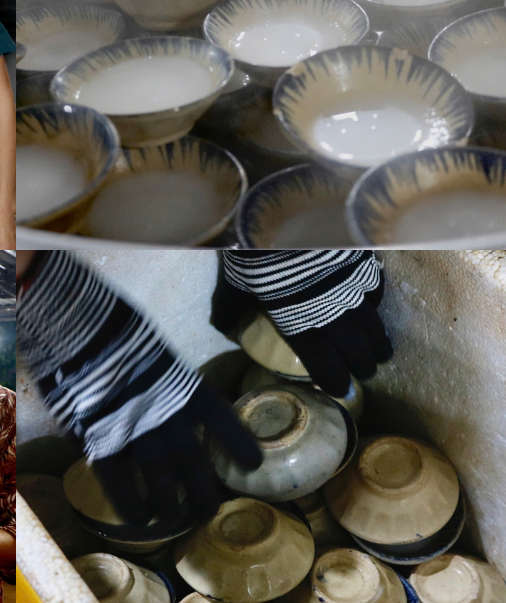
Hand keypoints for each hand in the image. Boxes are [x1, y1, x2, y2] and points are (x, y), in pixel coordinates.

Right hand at [18, 251, 259, 524]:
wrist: (75, 328)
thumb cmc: (111, 326)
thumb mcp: (149, 344)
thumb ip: (159, 373)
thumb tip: (162, 386)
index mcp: (183, 386)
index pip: (220, 420)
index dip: (237, 444)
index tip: (253, 464)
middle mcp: (168, 416)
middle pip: (195, 464)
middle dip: (204, 492)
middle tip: (207, 511)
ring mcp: (136, 433)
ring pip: (162, 483)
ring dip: (169, 507)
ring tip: (171, 521)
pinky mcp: (102, 443)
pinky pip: (120, 484)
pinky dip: (129, 503)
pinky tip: (136, 519)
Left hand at [213, 251, 392, 396]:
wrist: (286, 212)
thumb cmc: (255, 250)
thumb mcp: (236, 279)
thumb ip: (231, 305)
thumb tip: (223, 328)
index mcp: (296, 320)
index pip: (321, 360)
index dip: (333, 378)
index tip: (341, 390)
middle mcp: (329, 310)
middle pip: (353, 347)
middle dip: (361, 365)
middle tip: (365, 374)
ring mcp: (349, 287)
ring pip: (372, 324)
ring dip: (377, 343)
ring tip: (380, 354)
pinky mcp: (361, 264)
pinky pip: (375, 291)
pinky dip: (376, 306)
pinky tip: (375, 310)